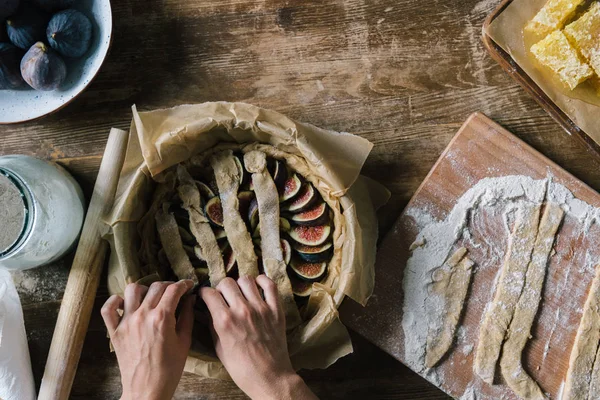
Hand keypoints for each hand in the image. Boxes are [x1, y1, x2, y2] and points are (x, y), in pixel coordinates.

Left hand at [101, 280, 195, 399]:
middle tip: (174, 292)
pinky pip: (109, 308)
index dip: (184, 284)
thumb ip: (188, 316)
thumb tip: (191, 299)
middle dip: (169, 286)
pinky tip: (126, 304)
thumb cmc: (169, 369)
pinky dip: (116, 301)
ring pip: (132, 290)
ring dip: (145, 289)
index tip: (188, 285)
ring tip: (151, 297)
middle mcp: (143, 316)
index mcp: (162, 318)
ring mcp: (126, 322)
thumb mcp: (184, 342)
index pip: (174, 290)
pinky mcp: (114, 331)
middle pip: (156, 287)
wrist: (147, 390)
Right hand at [200, 275, 317, 399]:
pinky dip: (262, 281)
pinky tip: (257, 286)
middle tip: (223, 296)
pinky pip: (269, 285)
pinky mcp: (276, 309)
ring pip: (246, 280)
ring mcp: (260, 308)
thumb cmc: (241, 367)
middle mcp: (242, 310)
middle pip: (226, 282)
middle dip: (220, 288)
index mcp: (224, 321)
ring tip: (240, 293)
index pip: (209, 293)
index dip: (204, 293)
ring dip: (239, 285)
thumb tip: (205, 311)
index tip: (205, 296)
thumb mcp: (219, 348)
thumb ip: (212, 326)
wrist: (269, 376)